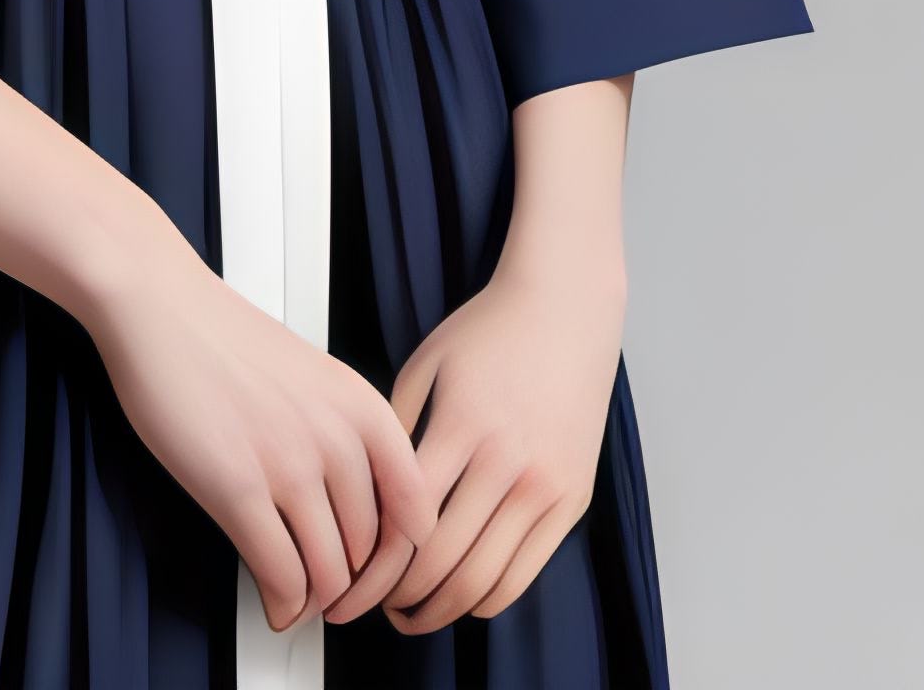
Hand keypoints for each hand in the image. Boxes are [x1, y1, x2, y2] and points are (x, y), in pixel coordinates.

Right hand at [86, 241, 441, 635]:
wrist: (162, 305)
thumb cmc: (226, 339)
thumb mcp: (315, 379)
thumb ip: (344, 437)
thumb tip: (355, 512)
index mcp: (363, 409)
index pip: (416, 514)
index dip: (400, 560)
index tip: (377, 572)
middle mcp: (337, 438)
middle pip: (371, 554)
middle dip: (351, 587)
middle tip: (330, 593)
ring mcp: (290, 464)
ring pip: (329, 575)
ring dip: (315, 602)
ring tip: (300, 599)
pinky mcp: (238, 487)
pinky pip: (281, 575)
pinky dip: (282, 605)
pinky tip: (273, 602)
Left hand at [342, 252, 624, 633]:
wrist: (564, 310)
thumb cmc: (489, 332)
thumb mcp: (426, 364)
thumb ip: (394, 428)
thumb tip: (364, 493)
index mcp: (463, 426)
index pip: (407, 519)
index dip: (373, 563)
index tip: (351, 579)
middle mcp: (508, 462)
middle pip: (443, 561)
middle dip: (400, 597)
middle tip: (372, 606)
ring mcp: (545, 485)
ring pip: (484, 580)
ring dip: (441, 611)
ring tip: (412, 613)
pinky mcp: (572, 499)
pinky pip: (524, 573)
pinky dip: (487, 600)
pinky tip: (460, 598)